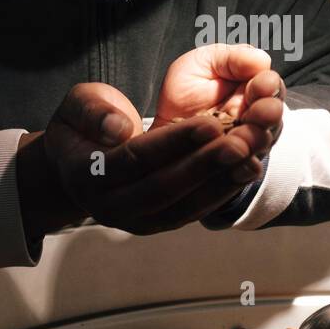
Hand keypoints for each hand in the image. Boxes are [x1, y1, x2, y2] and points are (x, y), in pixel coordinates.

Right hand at [19, 80, 270, 235]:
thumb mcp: (76, 106)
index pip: (136, 158)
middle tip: (242, 143)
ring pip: (184, 206)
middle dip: (206, 166)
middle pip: (165, 188)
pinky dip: (223, 191)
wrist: (77, 165)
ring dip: (222, 182)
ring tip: (253, 157)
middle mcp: (111, 206)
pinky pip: (194, 211)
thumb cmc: (80, 127)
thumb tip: (119, 129)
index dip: (174, 143)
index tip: (209, 124)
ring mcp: (137, 221)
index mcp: (86, 175)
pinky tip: (248, 170)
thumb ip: (93, 111)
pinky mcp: (160, 223)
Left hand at [152, 44, 285, 164]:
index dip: (268, 86)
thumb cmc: (185, 90)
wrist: (164, 128)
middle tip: (259, 113)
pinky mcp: (235, 170)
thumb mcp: (202, 64)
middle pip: (272, 118)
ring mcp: (248, 146)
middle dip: (267, 114)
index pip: (271, 86)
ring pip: (260, 145)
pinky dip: (243, 169)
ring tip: (241, 139)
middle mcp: (256, 118)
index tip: (260, 85)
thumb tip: (262, 59)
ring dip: (254, 142)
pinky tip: (237, 166)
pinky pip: (246, 173)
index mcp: (253, 89)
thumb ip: (231, 58)